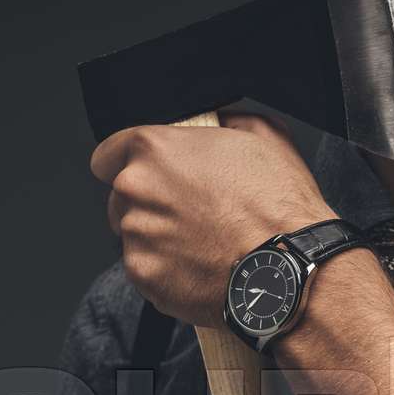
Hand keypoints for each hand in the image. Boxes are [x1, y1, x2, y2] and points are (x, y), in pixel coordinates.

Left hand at [89, 113, 338, 327]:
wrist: (286, 270)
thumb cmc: (277, 205)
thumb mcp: (263, 136)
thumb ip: (225, 121)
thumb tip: (220, 120)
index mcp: (155, 149)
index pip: (107, 155)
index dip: (127, 165)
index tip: (148, 177)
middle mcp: (135, 190)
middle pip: (121, 198)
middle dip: (148, 204)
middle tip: (190, 214)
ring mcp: (136, 235)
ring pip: (133, 235)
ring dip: (158, 238)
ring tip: (201, 243)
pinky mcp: (143, 275)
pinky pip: (145, 269)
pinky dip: (166, 270)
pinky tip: (200, 266)